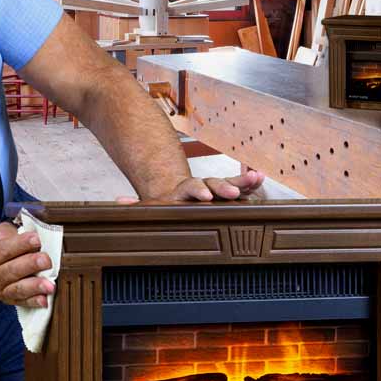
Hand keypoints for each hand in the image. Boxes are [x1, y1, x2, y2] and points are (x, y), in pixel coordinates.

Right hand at [0, 223, 54, 308]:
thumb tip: (33, 236)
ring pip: (17, 289)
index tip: (37, 240)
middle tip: (46, 260)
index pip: (4, 250)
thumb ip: (12, 234)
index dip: (21, 244)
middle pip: (12, 270)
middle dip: (31, 265)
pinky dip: (33, 302)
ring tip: (49, 285)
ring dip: (35, 287)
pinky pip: (21, 302)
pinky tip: (44, 300)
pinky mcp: (8, 300)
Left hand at [116, 169, 266, 203]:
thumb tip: (119, 203)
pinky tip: (261, 177)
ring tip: (257, 177)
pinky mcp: (229, 192)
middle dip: (224, 188)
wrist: (178, 192)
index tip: (204, 196)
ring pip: (230, 184)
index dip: (198, 191)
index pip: (191, 188)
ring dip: (243, 182)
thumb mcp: (153, 204)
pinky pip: (242, 188)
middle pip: (213, 184)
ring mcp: (216, 188)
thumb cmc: (167, 203)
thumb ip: (138, 204)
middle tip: (232, 193)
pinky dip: (251, 184)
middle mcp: (203, 187)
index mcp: (185, 190)